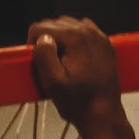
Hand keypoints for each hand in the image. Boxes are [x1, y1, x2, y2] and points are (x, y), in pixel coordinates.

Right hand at [29, 17, 123, 131]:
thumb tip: (42, 39)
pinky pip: (85, 32)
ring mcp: (99, 36)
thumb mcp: (53, 83)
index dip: (33, 43)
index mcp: (74, 37)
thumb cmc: (77, 102)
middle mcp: (88, 30)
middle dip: (47, 40)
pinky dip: (75, 40)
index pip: (41, 27)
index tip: (36, 62)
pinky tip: (74, 58)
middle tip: (48, 63)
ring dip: (61, 39)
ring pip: (70, 25)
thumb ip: (44, 56)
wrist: (103, 115)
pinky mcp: (105, 44)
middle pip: (56, 23)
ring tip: (60, 61)